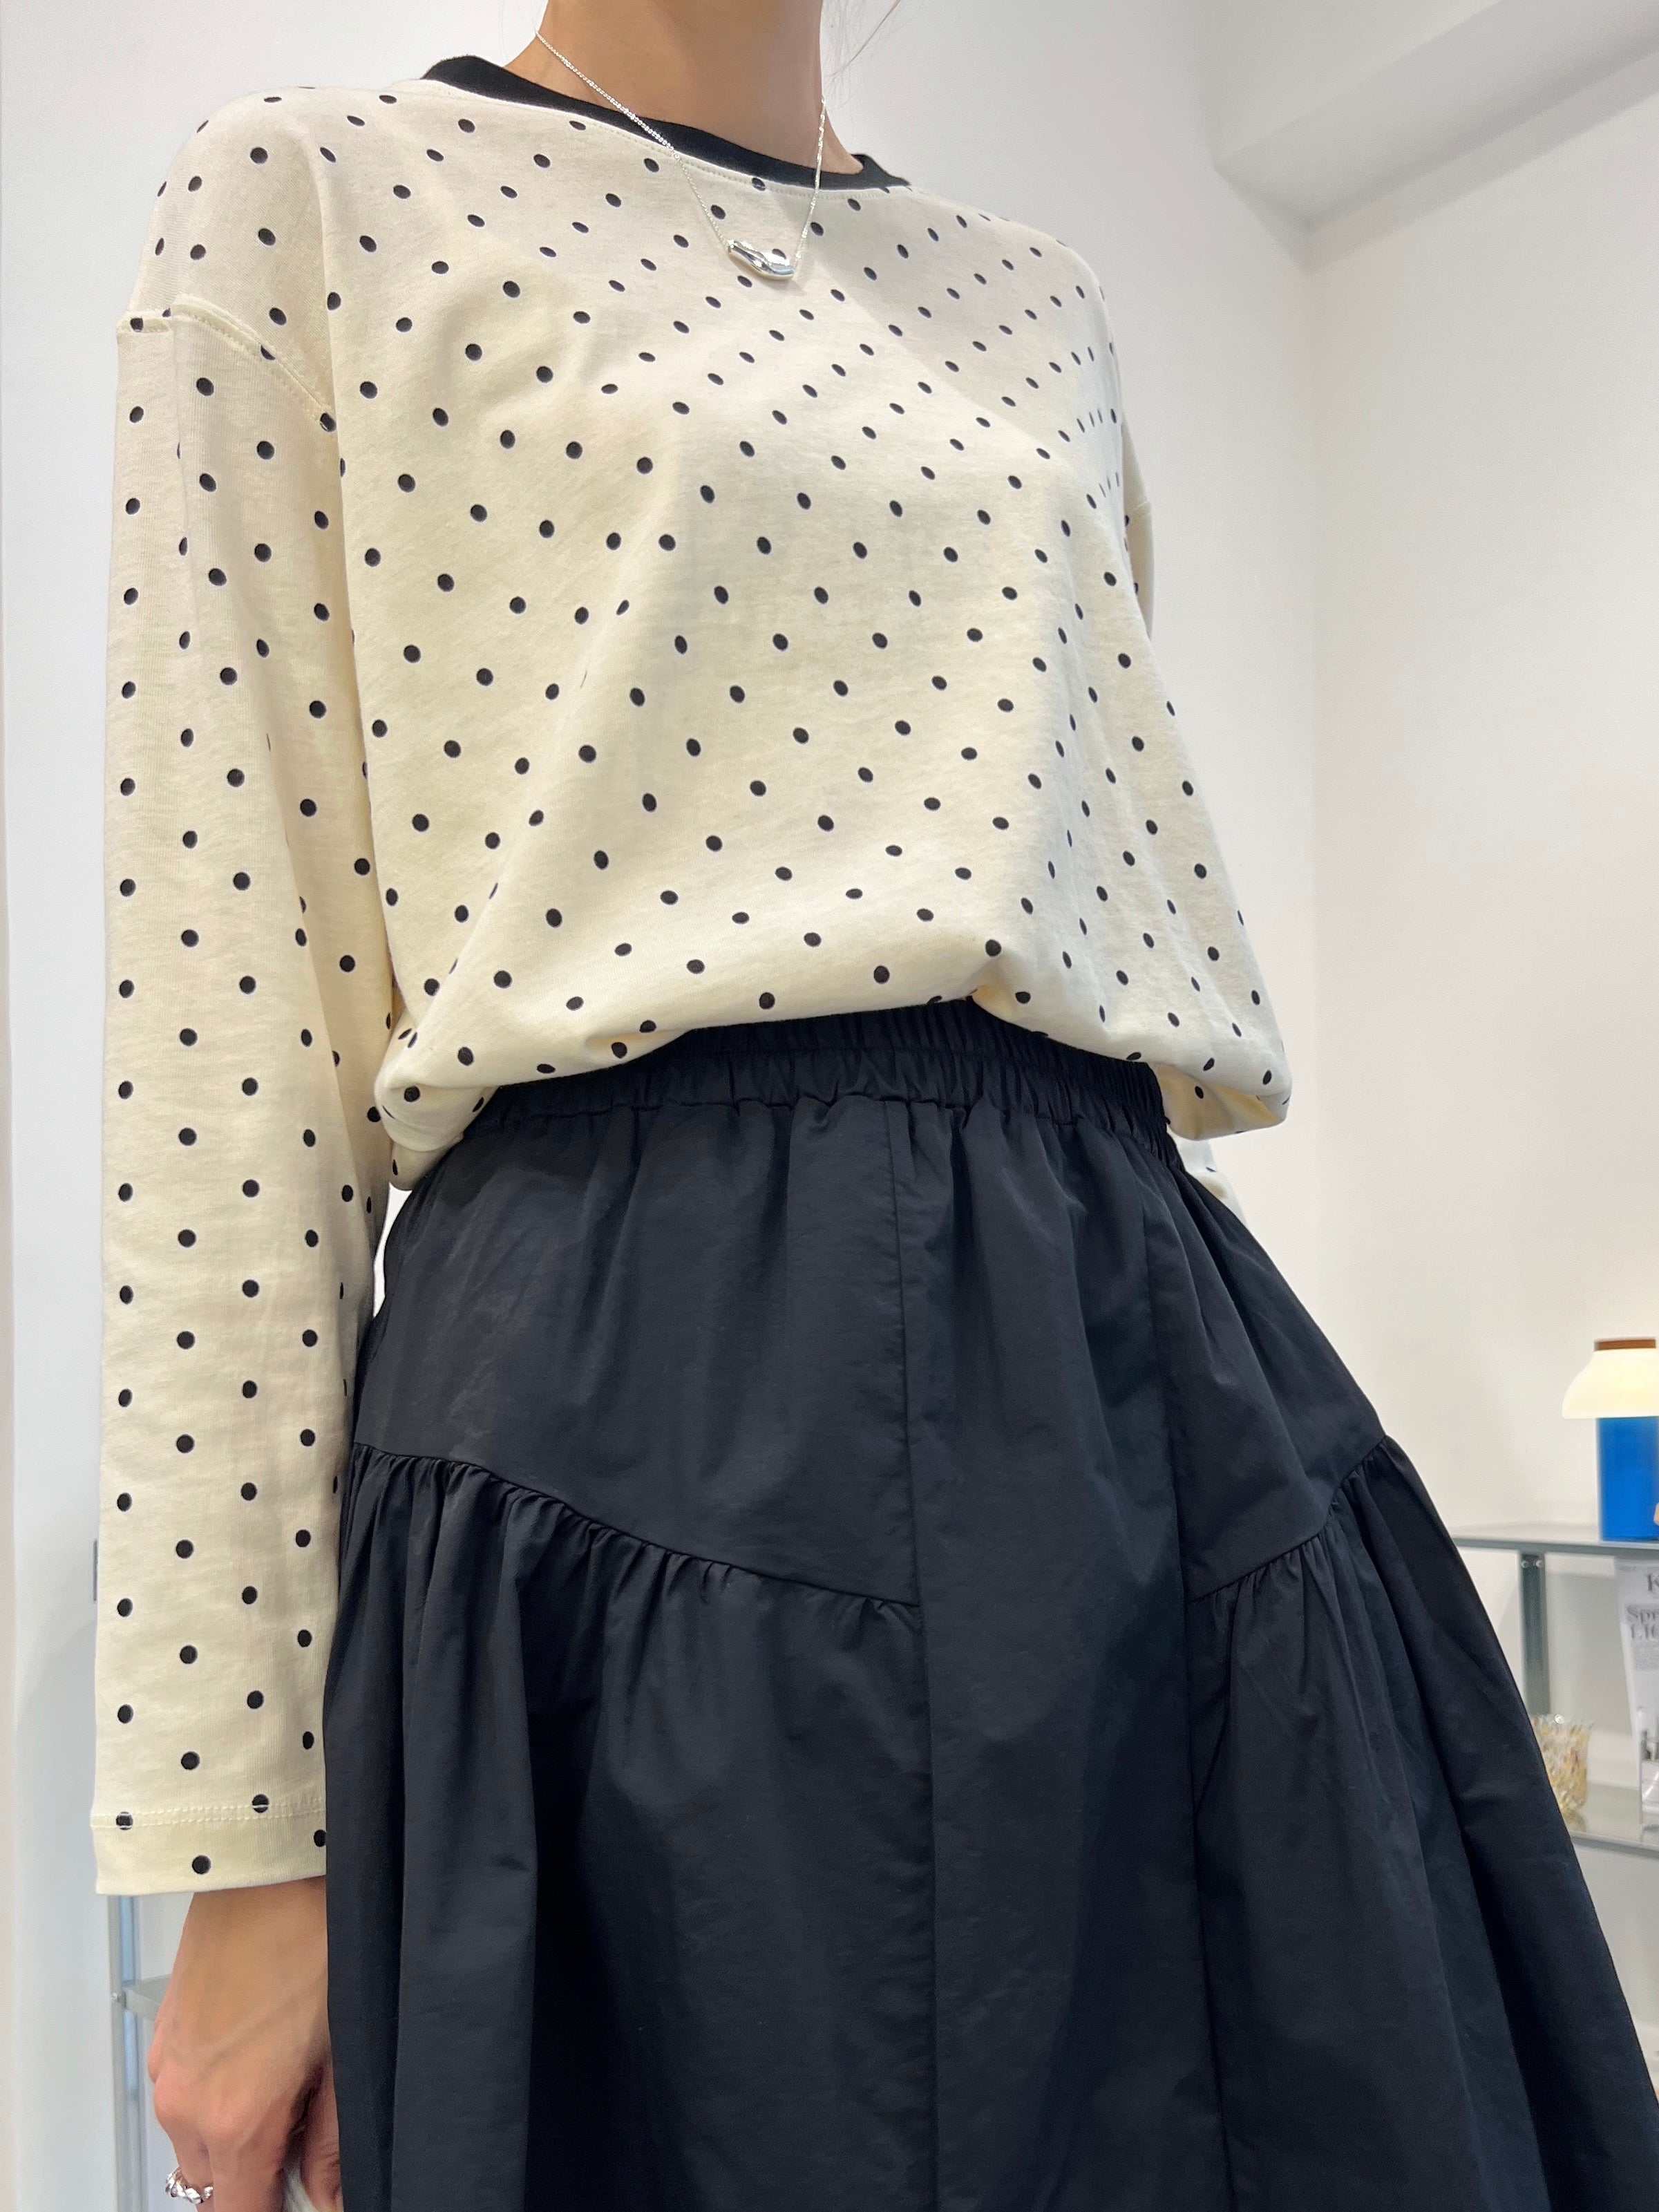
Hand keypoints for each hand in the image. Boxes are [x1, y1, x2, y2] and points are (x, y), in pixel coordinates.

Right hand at [148, 1876, 341, 2211]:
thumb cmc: (312, 1939)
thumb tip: (331, 2195)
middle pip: (214, 2186)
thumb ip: (333, 2139)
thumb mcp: (344, 2048)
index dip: (277, 2210)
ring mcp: (166, 2070)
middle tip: (307, 2124)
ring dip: (235, 2133)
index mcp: (235, 2120)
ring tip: (287, 2076)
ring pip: (197, 2142)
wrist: (262, 1867)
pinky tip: (258, 2048)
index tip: (305, 2193)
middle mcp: (186, 2106)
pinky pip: (184, 2097)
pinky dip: (215, 2095)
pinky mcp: (162, 2039)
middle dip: (258, 2172)